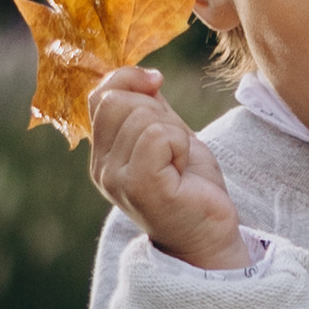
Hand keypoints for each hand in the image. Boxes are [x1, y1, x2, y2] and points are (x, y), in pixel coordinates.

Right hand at [88, 67, 250, 271]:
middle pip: (119, 101)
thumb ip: (149, 107)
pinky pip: (160, 136)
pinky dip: (181, 144)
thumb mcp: (167, 135)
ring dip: (175, 131)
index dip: (129, 79)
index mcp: (103, 154)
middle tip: (174, 144)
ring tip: (179, 161)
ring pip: (143, 117)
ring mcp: (118, 180)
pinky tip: (182, 168)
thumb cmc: (191, 186)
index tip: (157, 84)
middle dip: (157, 108)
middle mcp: (103, 169)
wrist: (209, 234)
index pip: (99, 96)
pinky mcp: (142, 187)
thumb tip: (145, 75)